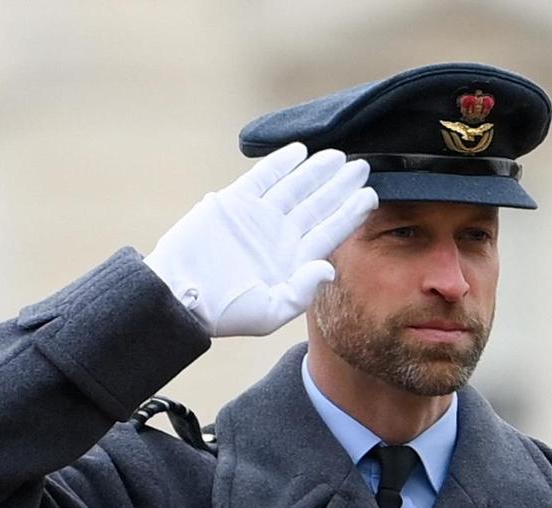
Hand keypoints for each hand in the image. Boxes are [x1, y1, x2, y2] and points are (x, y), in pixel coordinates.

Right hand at [143, 143, 376, 336]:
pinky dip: (280, 164)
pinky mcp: (234, 203)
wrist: (180, 297)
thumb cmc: (224, 313)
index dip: (351, 213)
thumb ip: (301, 291)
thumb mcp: (269, 312)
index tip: (371, 196)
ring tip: (339, 156)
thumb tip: (329, 268)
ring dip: (317, 171)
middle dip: (341, 186)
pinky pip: (262, 178)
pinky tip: (301, 151)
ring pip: (296, 188)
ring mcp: (259, 217)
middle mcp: (280, 235)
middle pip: (318, 205)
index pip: (330, 231)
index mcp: (293, 260)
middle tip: (363, 166)